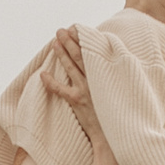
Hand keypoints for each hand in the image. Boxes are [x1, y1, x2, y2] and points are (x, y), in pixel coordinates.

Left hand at [41, 39, 119, 164]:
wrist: (115, 136)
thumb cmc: (118, 115)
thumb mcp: (122, 92)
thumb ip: (115, 79)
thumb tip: (111, 68)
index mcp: (106, 76)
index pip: (94, 53)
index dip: (85, 40)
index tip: (78, 29)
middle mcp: (95, 80)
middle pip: (80, 55)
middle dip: (70, 41)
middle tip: (62, 30)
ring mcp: (85, 89)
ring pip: (71, 67)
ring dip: (62, 52)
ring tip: (55, 41)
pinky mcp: (77, 101)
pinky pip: (60, 89)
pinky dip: (50, 82)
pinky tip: (43, 74)